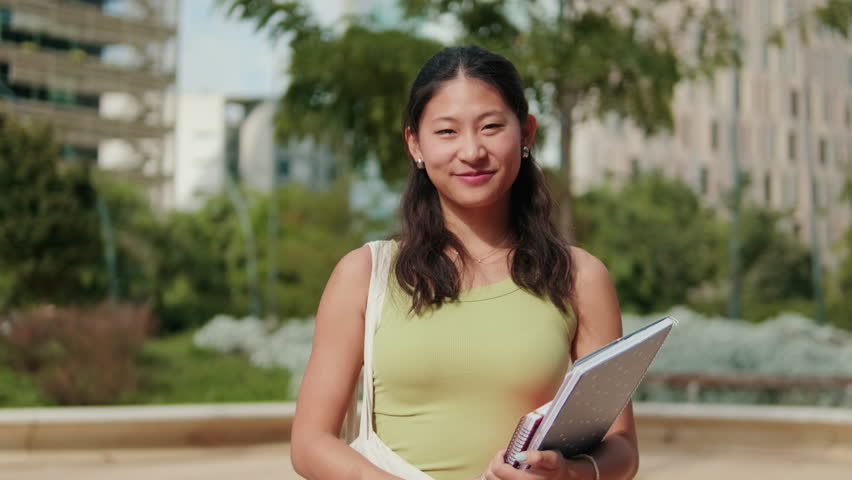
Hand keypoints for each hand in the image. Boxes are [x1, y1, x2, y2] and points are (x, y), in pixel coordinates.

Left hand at [476, 449, 594, 479]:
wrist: (564, 479)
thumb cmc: (557, 468)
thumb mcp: (552, 458)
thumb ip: (538, 456)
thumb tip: (519, 455)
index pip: (498, 470)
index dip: (498, 457)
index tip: (506, 452)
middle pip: (491, 477)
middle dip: (494, 464)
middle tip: (504, 458)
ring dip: (493, 472)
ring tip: (504, 465)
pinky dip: (496, 478)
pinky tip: (503, 474)